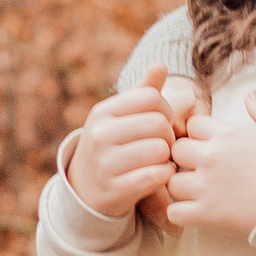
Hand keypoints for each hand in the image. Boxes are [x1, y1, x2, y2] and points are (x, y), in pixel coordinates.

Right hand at [68, 61, 180, 219]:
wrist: (85, 191)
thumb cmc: (112, 146)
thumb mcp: (120, 117)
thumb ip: (143, 91)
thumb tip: (161, 64)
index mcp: (102, 112)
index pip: (151, 97)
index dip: (166, 110)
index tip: (162, 123)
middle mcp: (100, 135)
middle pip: (159, 124)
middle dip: (169, 135)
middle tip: (164, 145)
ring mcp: (105, 164)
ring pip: (160, 150)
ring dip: (168, 157)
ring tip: (160, 160)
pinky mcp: (115, 190)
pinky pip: (157, 176)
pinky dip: (164, 175)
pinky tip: (159, 175)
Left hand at [167, 95, 255, 234]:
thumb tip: (250, 95)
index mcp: (227, 135)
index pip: (193, 125)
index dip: (199, 135)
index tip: (210, 148)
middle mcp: (211, 157)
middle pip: (176, 150)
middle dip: (184, 159)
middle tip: (199, 171)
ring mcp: (205, 186)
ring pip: (171, 182)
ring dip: (180, 188)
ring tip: (197, 194)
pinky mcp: (205, 214)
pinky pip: (174, 212)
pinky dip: (180, 214)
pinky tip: (195, 213)